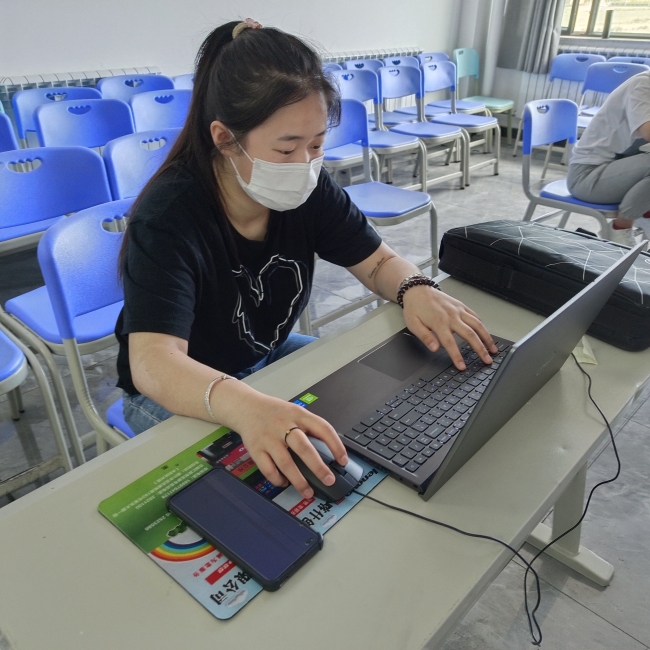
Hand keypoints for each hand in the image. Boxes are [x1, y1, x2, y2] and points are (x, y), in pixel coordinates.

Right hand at [229, 392, 347, 498]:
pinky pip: (268, 469)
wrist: (245, 407)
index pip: (322, 428)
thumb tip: (329, 450)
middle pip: (304, 448)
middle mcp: (284, 425)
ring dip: (299, 480)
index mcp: (298, 414)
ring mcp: (269, 438)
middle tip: (329, 480)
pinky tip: (284, 482)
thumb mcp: (295, 411)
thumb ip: (309, 427)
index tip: (343, 460)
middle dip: (318, 467)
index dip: (336, 445)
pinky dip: (278, 479)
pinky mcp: (256, 449)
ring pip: (286, 463)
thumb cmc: (274, 412)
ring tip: (308, 492)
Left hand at [402, 285, 497, 369]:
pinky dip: (482, 326)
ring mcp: (458, 310)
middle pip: (470, 335)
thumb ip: (425, 337)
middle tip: (487, 360)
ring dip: (487, 338)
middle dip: (480, 349)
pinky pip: (475, 316)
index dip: (457, 356)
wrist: (418, 289)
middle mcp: (452, 316)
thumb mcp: (413, 324)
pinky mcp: (461, 306)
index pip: (450, 343)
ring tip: (493, 349)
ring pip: (477, 325)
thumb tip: (435, 348)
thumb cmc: (415, 307)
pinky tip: (486, 334)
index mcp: (439, 322)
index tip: (462, 366)